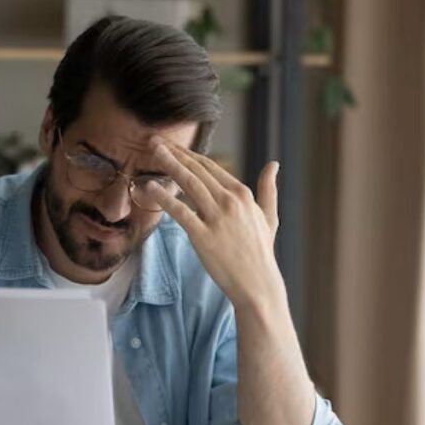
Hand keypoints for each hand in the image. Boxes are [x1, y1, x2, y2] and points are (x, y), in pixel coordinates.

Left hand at [147, 140, 283, 308]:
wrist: (257, 283)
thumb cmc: (260, 252)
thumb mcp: (268, 216)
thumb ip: (267, 189)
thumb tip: (273, 164)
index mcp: (242, 194)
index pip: (210, 167)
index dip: (189, 154)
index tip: (173, 145)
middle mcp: (230, 201)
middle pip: (197, 170)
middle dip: (174, 153)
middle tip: (155, 140)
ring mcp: (217, 218)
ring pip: (189, 183)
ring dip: (169, 164)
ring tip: (153, 150)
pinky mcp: (203, 236)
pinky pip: (180, 212)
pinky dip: (164, 197)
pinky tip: (151, 186)